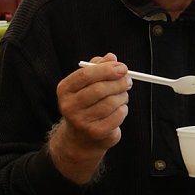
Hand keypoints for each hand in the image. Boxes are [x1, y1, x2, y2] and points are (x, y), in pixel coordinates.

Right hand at [48, 54, 130, 183]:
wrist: (81, 137)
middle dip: (119, 82)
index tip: (122, 67)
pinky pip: (117, 115)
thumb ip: (99, 67)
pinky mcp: (95, 132)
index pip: (86, 75)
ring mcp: (81, 121)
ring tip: (122, 96)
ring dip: (122, 96)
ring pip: (111, 102)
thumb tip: (112, 57)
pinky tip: (119, 109)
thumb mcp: (88, 83)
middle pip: (99, 89)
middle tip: (128, 81)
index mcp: (65, 90)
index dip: (107, 69)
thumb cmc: (88, 103)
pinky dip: (123, 109)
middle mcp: (69, 106)